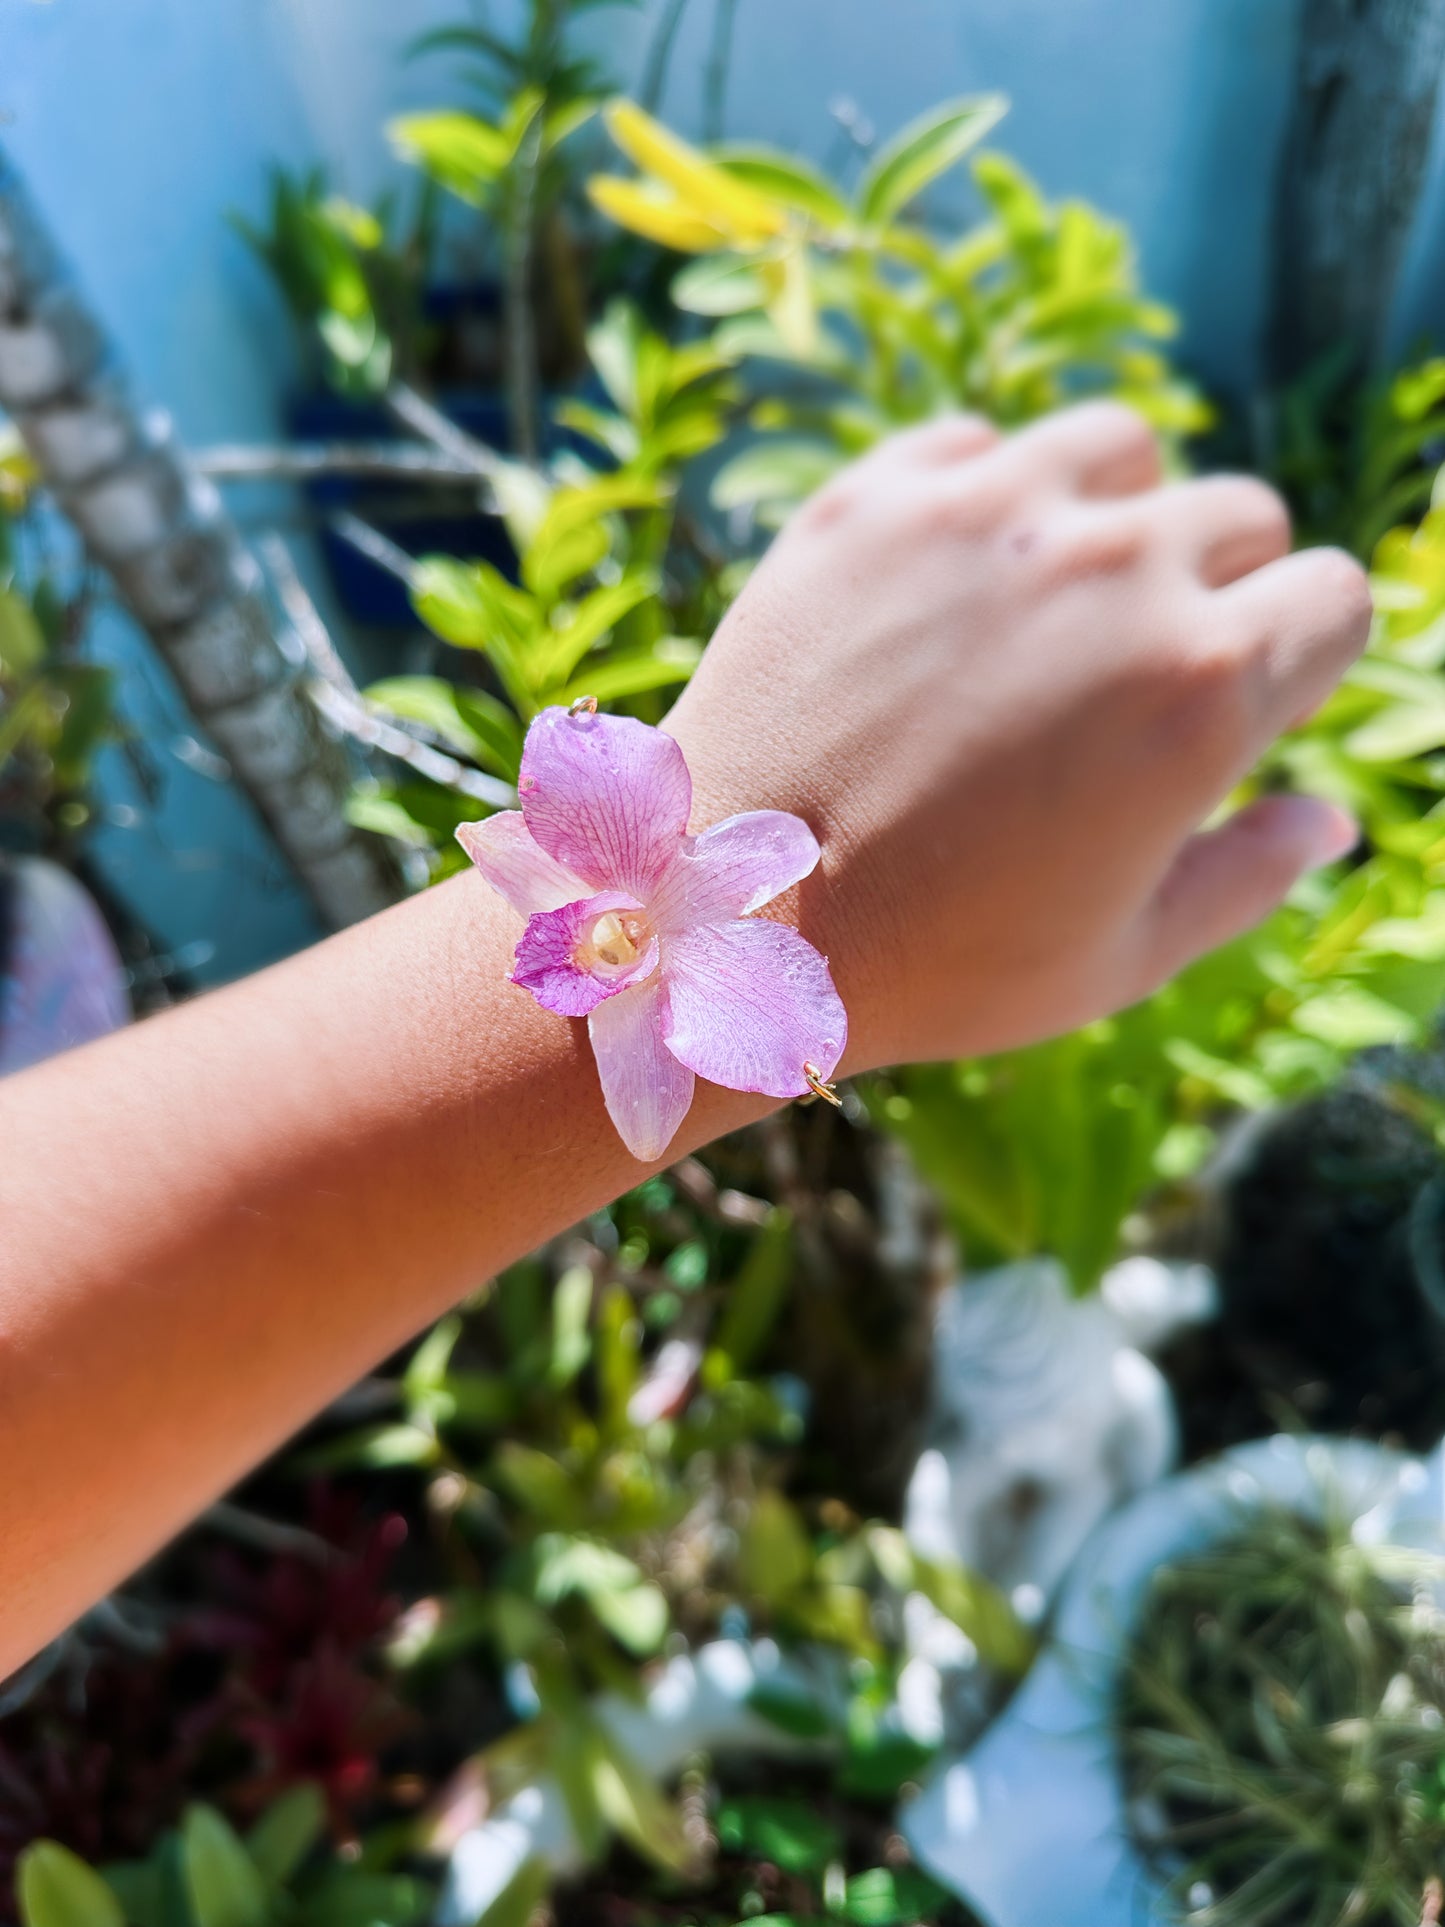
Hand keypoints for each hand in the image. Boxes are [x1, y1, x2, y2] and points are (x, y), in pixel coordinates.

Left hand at [665, 402, 1370, 1070]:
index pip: (1334, 598)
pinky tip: (944, 586)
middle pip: (1239, 516)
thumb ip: (1248, 876)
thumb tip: (1331, 822)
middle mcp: (1112, 573)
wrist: (734, 919)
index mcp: (1203, 687)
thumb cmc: (939, 964)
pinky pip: (975, 446)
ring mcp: (987, 520)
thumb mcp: (1122, 958)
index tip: (1242, 699)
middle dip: (1217, 588)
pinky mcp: (875, 498)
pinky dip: (980, 500)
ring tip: (1053, 602)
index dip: (1300, 657)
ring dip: (1113, 511)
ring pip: (1119, 449)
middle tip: (1126, 676)